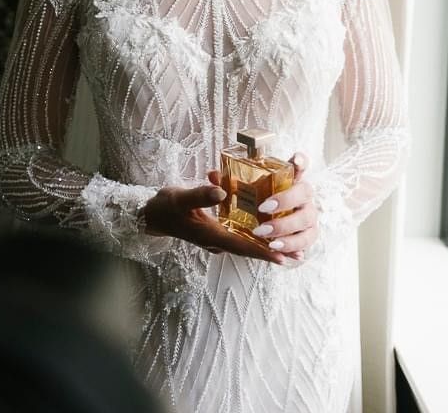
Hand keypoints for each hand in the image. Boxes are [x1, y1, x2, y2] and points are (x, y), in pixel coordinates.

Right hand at [141, 184, 286, 264]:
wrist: (151, 215)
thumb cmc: (166, 206)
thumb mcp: (181, 197)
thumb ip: (201, 194)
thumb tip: (222, 190)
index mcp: (210, 235)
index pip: (243, 246)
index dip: (264, 251)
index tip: (284, 256)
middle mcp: (216, 241)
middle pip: (248, 249)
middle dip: (271, 252)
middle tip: (296, 256)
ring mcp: (215, 239)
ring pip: (244, 244)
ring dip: (264, 247)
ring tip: (287, 248)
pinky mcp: (213, 233)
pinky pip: (237, 237)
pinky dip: (252, 237)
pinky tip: (263, 231)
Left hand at [207, 151, 317, 263]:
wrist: (263, 224)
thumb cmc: (255, 201)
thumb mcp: (239, 190)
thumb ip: (226, 182)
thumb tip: (213, 176)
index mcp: (288, 178)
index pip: (300, 164)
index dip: (300, 161)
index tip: (294, 161)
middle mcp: (302, 194)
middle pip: (305, 191)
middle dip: (286, 200)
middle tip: (263, 208)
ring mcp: (307, 214)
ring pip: (308, 219)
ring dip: (287, 228)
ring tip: (269, 237)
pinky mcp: (307, 234)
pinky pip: (306, 240)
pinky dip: (294, 246)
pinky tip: (279, 250)